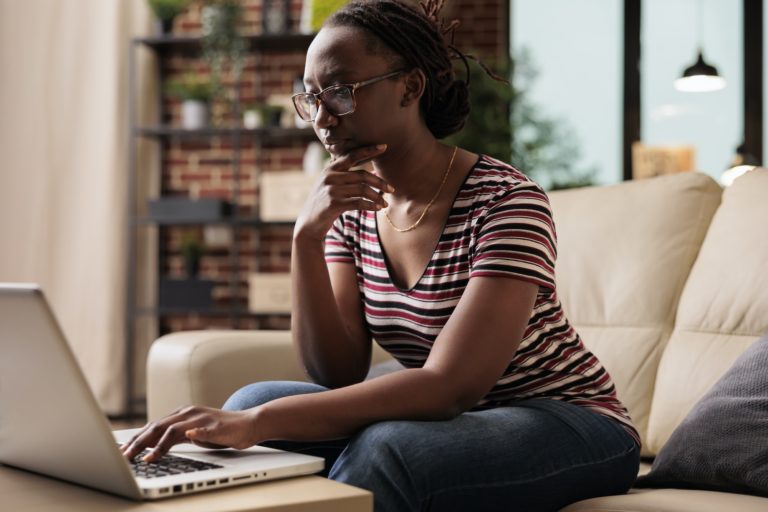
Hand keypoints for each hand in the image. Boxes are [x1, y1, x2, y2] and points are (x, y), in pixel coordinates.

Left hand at [121, 405, 260, 462]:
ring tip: (145, 458)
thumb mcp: (193, 433)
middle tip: (124, 457)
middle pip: (157, 427)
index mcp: (182, 414)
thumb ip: (175, 437)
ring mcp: (201, 419)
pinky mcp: (216, 426)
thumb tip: (151, 446)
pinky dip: (193, 434)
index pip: (153, 427)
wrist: (250, 423)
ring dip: (157, 444)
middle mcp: (188, 413)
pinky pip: (201, 430)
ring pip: (173, 429)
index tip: (121, 452)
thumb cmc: (222, 431)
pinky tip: (185, 438)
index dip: (135, 439)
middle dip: (138, 443)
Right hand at [294, 144, 393, 240]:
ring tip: (385, 203)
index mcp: (330, 168)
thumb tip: (372, 172)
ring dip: (377, 196)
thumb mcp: (331, 185)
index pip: (352, 155)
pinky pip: (358, 202)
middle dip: (380, 182)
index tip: (384, 146)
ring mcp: (331, 190)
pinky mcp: (333, 204)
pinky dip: (371, 205)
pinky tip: (378, 208)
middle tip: (391, 189)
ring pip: (362, 189)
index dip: (368, 150)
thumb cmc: (325, 203)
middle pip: (362, 175)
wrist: (309, 222)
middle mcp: (329, 176)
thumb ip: (346, 176)